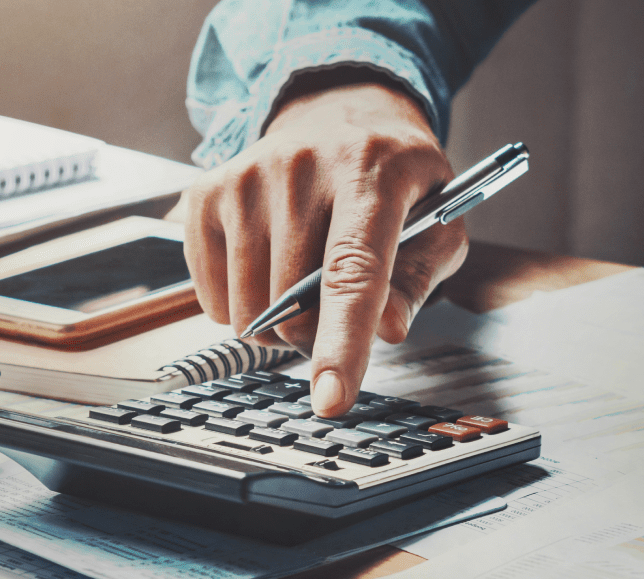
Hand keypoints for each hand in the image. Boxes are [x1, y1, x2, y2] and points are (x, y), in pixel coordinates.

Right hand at [172, 76, 466, 417]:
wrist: (342, 114)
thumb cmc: (397, 182)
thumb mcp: (438, 224)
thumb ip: (418, 279)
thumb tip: (388, 330)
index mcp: (372, 172)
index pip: (353, 271)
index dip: (344, 343)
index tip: (331, 399)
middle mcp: (302, 167)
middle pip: (295, 305)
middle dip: (319, 333)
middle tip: (339, 304)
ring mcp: (245, 177)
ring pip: (250, 310)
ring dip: (280, 323)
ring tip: (306, 278)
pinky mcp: (205, 193)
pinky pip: (212, 298)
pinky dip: (242, 307)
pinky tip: (268, 266)